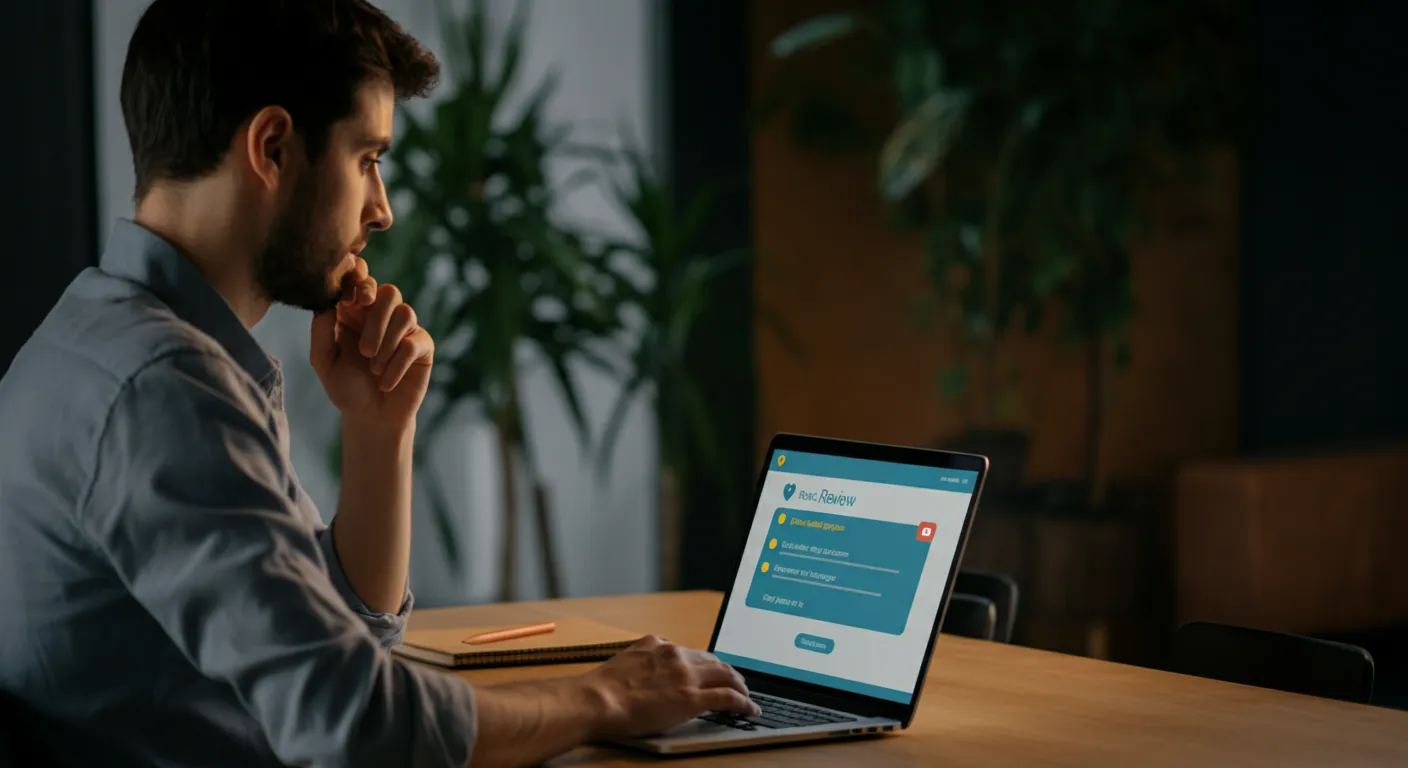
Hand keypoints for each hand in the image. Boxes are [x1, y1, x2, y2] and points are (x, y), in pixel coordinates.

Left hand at [310, 257, 433, 430]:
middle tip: (364, 349)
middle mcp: (381, 315)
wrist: (371, 418)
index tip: (353, 300)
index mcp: (355, 311)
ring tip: (374, 369)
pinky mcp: (422, 346)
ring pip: (405, 313)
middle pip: (389, 291)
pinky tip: (385, 382)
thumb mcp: (324, 359)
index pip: (361, 278)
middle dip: (376, 318)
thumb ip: (322, 329)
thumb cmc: (345, 387)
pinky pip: (413, 343)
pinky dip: (397, 364)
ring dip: (387, 342)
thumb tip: (327, 300)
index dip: (360, 279)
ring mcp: (404, 329)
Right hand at [578, 636, 758, 739]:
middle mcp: (676, 655)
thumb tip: (652, 669)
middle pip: (713, 660)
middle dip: (727, 671)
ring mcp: (686, 675)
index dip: (704, 663)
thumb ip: (645, 661)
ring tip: (745, 694)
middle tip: (735, 681)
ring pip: (725, 674)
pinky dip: (743, 702)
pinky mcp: (692, 698)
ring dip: (739, 684)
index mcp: (658, 645)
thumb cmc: (602, 689)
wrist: (597, 700)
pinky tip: (750, 709)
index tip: (709, 670)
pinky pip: (727, 697)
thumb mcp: (626, 662)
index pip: (691, 652)